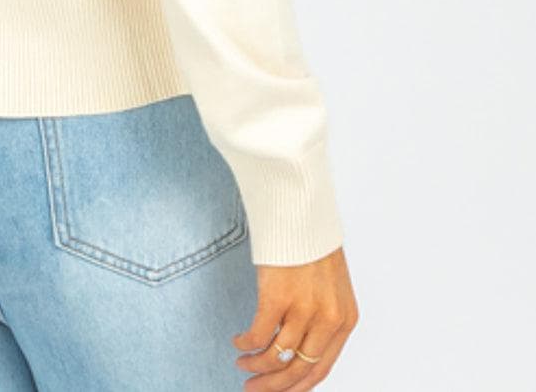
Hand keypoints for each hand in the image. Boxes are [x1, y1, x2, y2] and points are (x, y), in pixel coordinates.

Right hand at [231, 245, 357, 387]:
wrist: (302, 209)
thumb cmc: (313, 243)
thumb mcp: (331, 286)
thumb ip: (323, 317)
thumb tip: (301, 349)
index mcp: (345, 320)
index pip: (321, 370)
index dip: (296, 387)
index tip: (277, 391)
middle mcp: (328, 320)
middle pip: (298, 370)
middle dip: (272, 387)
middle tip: (252, 390)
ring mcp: (303, 310)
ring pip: (276, 358)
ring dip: (255, 367)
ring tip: (242, 364)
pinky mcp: (277, 298)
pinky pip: (258, 336)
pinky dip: (246, 344)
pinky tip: (238, 341)